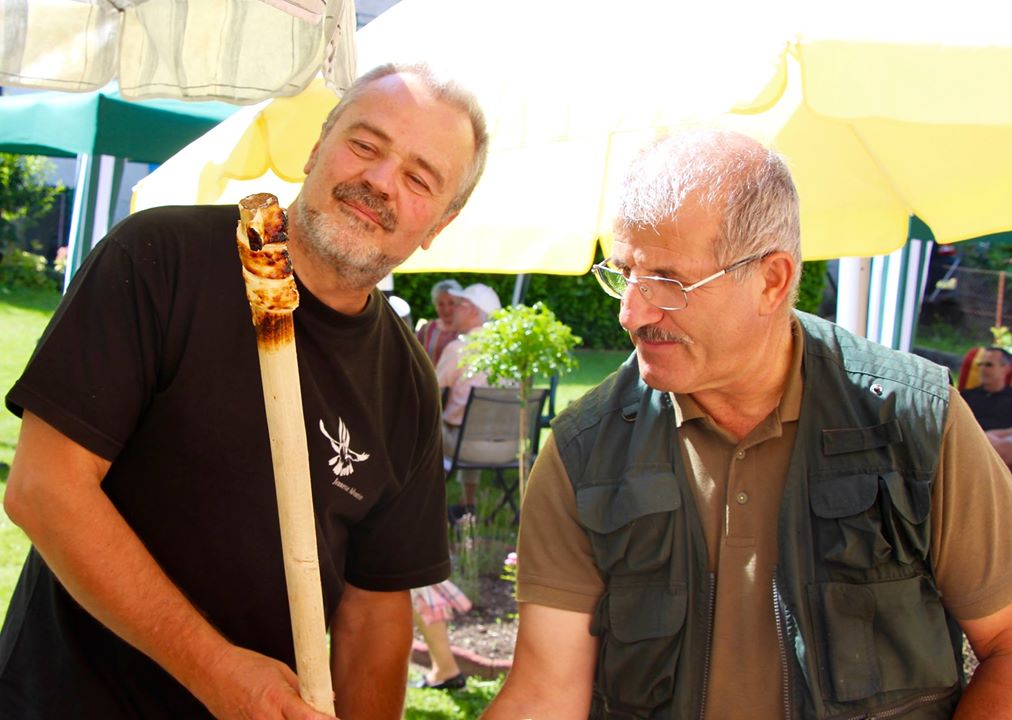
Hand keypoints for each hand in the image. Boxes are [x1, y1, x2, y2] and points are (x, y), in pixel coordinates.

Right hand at [195, 644, 336, 719]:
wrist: (211, 672)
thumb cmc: (247, 666)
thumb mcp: (280, 671)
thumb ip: (303, 688)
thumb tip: (327, 699)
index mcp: (277, 698)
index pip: (308, 718)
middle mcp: (265, 719)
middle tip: (318, 717)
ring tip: (299, 716)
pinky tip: (279, 717)